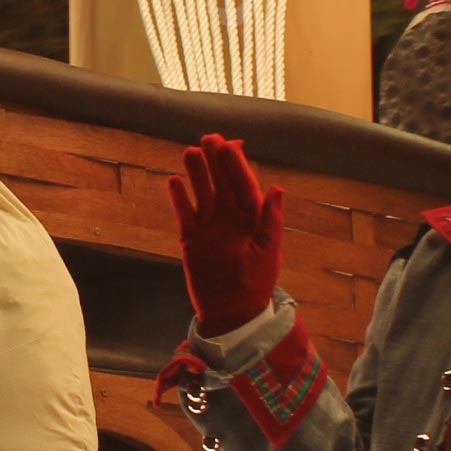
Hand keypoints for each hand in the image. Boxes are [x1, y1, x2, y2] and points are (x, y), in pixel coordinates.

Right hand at [168, 134, 282, 335]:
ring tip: (190, 151)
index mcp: (252, 219)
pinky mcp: (191, 239)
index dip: (237, 165)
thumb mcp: (268, 252)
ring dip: (197, 173)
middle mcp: (230, 218)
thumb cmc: (256, 284)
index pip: (243, 185)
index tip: (230, 144)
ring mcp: (210, 227)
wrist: (231, 312)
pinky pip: (184, 213)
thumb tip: (277, 188)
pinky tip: (174, 181)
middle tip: (209, 138)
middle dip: (217, 161)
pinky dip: (179, 198)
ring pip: (203, 193)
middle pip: (222, 183)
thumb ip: (271, 221)